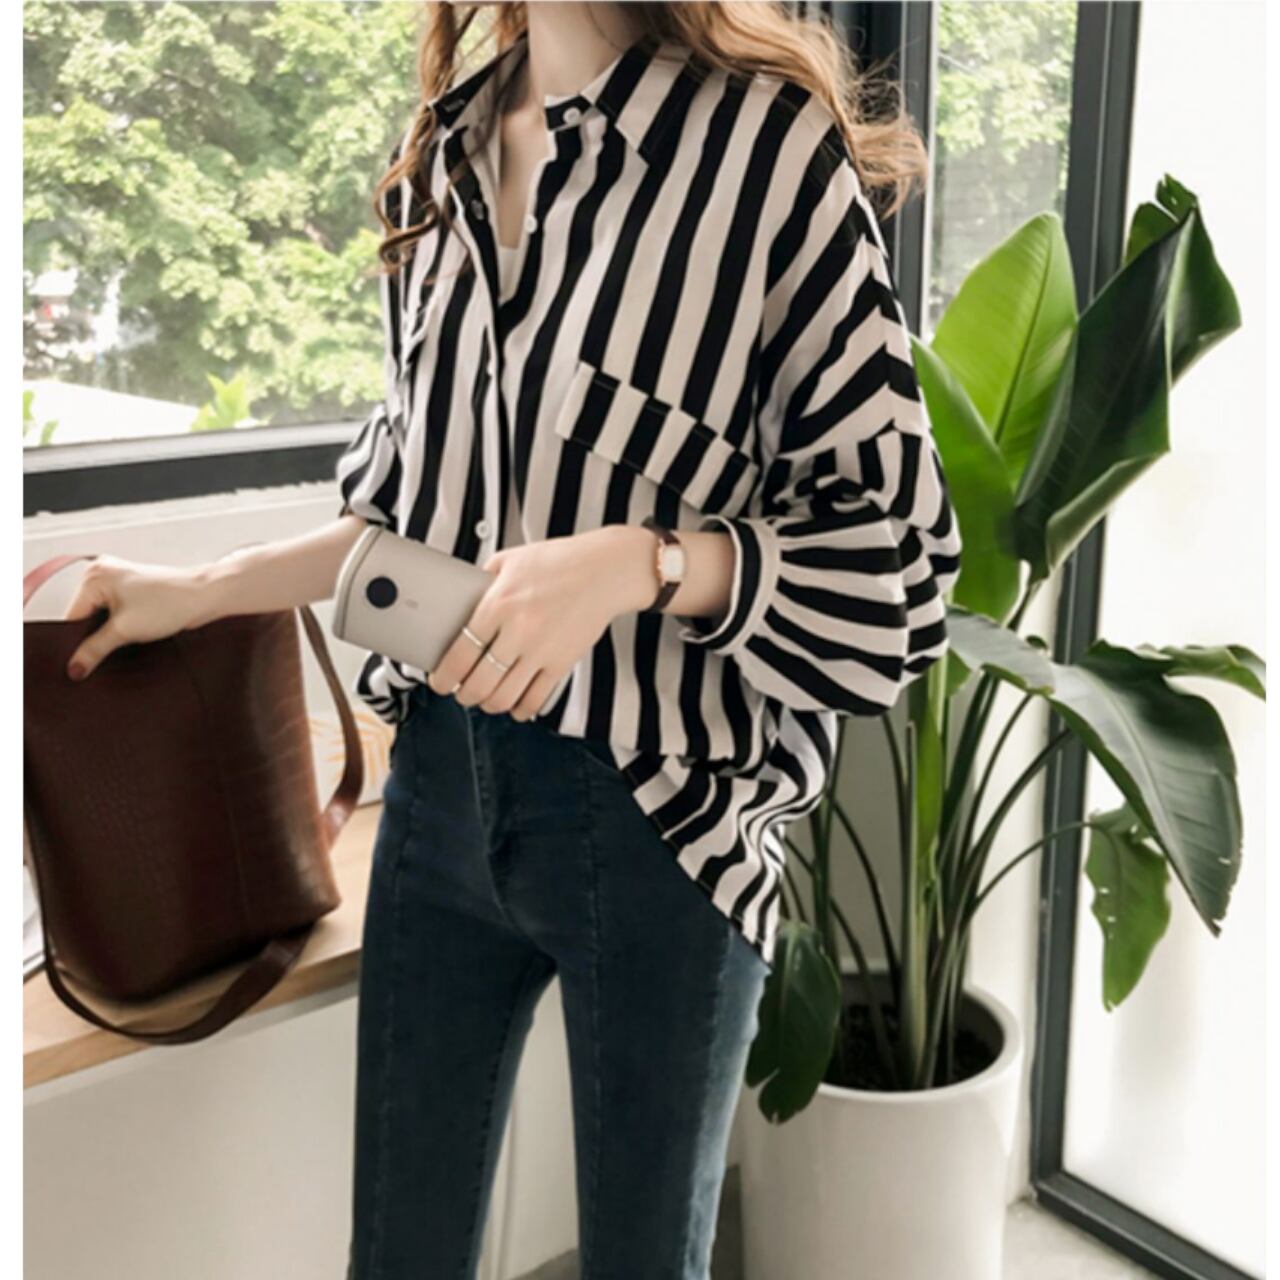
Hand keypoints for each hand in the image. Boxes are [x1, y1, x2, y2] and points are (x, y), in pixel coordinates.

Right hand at [61, 555, 214, 680]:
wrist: (206, 596)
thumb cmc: (172, 602)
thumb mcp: (125, 630)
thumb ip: (94, 650)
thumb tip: (74, 667)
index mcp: (94, 576)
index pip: (71, 616)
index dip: (75, 643)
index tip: (79, 664)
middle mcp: (103, 572)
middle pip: (85, 616)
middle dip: (93, 637)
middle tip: (102, 657)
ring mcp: (118, 580)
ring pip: (100, 616)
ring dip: (108, 633)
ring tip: (121, 644)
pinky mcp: (132, 590)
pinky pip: (114, 613)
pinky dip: (119, 627)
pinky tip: (129, 637)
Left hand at [427, 524, 655, 720]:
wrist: (605, 571)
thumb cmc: (558, 561)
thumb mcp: (510, 560)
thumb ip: (483, 581)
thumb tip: (461, 601)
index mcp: (499, 604)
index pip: (460, 653)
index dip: (443, 676)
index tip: (439, 682)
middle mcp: (518, 630)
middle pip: (478, 682)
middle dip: (463, 695)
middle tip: (460, 692)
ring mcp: (542, 650)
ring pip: (504, 697)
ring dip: (488, 704)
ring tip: (485, 699)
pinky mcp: (563, 662)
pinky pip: (535, 699)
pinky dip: (520, 709)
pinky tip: (515, 705)